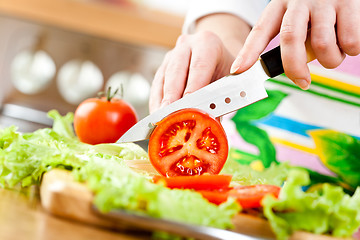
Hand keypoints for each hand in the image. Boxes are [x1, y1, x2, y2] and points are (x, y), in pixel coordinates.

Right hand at [149, 31, 234, 112]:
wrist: (217, 57)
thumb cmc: (225, 70)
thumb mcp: (233, 78)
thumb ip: (226, 94)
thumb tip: (212, 116)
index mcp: (207, 43)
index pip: (199, 66)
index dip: (193, 87)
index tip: (188, 105)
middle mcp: (186, 46)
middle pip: (176, 72)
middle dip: (172, 96)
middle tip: (169, 116)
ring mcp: (171, 56)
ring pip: (162, 79)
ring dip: (161, 102)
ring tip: (161, 120)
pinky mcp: (162, 68)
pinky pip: (156, 86)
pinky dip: (156, 102)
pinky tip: (158, 117)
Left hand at [230, 0, 359, 89]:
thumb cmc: (320, 5)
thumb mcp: (298, 14)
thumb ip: (290, 36)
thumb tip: (283, 69)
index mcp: (281, 4)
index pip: (260, 30)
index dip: (248, 52)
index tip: (238, 71)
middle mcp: (300, 1)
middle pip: (290, 39)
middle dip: (294, 67)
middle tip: (302, 82)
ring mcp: (325, 2)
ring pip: (322, 45)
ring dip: (330, 60)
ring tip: (333, 53)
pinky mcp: (349, 4)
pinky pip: (350, 41)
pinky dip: (350, 50)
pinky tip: (348, 42)